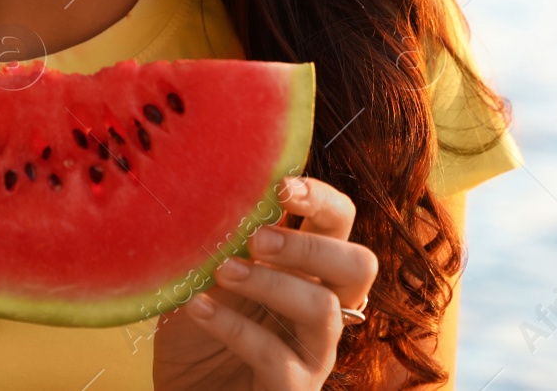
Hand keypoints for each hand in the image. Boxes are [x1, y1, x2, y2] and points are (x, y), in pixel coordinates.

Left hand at [153, 176, 378, 390]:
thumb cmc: (198, 337)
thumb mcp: (204, 280)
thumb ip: (223, 246)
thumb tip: (220, 199)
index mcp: (307, 269)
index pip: (339, 222)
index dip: (321, 199)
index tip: (282, 187)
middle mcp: (322, 307)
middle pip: (359, 265)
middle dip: (310, 245)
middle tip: (258, 238)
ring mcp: (313, 352)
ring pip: (324, 308)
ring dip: (271, 283)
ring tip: (223, 272)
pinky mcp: (294, 389)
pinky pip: (276, 355)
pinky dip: (234, 327)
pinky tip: (197, 309)